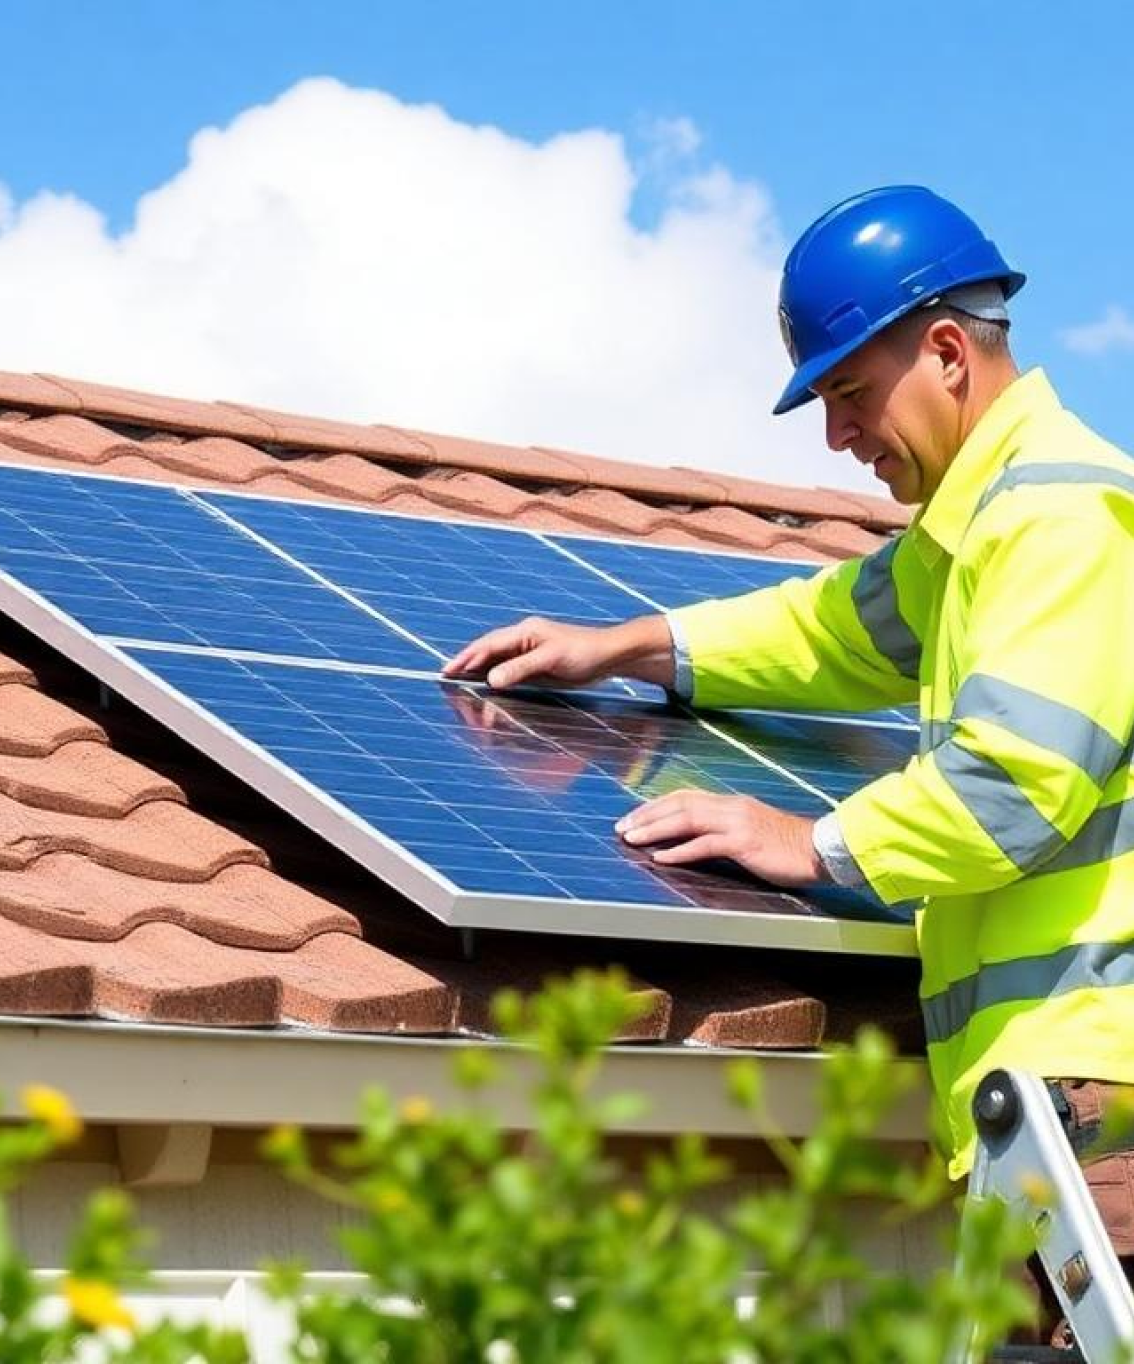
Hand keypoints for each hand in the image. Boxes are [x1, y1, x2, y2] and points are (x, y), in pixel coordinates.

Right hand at [443, 614, 675, 689]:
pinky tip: (486, 691)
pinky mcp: (537, 667)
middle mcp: (523, 640)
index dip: (466, 657)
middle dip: (466, 666)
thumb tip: (490, 679)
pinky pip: (508, 673)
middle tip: (446, 680)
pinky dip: (494, 681)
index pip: (488, 645)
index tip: (447, 670)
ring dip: (478, 675)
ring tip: (460, 688)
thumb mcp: (552, 659)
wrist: (610, 655)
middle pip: (487, 654)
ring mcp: (529, 653)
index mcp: (524, 632)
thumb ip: (521, 668)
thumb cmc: (585, 652)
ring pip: (496, 664)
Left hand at [615, 790, 824, 886]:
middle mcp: (731, 806)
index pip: (685, 796)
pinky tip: (661, 858)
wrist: (821, 849)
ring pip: (686, 819)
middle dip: (646, 814)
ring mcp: (737, 822)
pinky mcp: (744, 842)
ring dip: (655, 829)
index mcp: (731, 804)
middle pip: (679, 803)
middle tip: (621, 827)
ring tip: (631, 838)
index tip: (634, 816)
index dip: (656, 805)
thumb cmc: (788, 846)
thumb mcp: (752, 832)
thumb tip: (696, 840)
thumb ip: (725, 831)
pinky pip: (705, 844)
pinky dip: (680, 850)